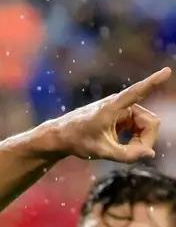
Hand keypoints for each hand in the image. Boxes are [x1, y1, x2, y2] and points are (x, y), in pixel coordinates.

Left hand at [35, 67, 170, 161]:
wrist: (61, 136)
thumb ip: (126, 155)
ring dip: (140, 141)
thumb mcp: (101, 152)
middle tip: (130, 154)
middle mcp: (120, 103)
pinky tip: (122, 145)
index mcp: (111, 107)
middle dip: (146, 140)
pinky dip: (136, 139)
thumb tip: (150, 154)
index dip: (153, 82)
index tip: (167, 71)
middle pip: (151, 123)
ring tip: (121, 150)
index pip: (136, 92)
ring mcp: (124, 108)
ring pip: (148, 126)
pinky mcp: (124, 114)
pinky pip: (141, 127)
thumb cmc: (77, 141)